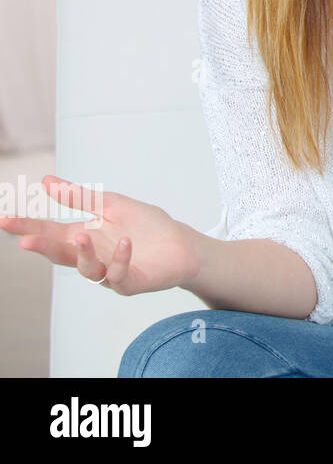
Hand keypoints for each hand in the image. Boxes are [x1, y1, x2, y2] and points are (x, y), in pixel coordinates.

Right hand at [0, 175, 200, 294]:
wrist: (183, 244)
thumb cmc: (148, 226)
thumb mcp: (113, 205)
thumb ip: (80, 197)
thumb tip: (47, 181)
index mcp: (85, 235)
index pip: (50, 232)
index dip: (28, 228)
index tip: (5, 220)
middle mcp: (92, 256)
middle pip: (61, 253)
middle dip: (42, 247)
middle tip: (26, 240)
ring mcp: (109, 272)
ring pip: (87, 270)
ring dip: (82, 253)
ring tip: (81, 235)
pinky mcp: (130, 283)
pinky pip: (118, 275)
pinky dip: (119, 260)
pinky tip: (125, 243)